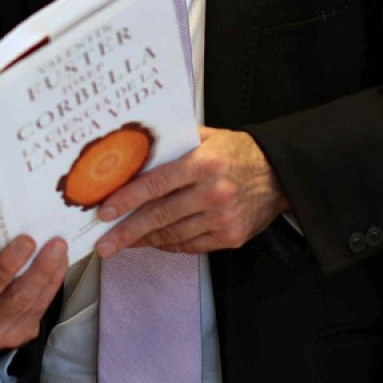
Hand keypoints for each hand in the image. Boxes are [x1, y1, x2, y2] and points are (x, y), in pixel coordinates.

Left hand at [94, 127, 289, 255]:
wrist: (279, 174)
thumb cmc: (238, 152)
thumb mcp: (206, 137)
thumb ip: (173, 144)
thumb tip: (134, 153)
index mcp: (203, 164)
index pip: (155, 185)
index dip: (126, 200)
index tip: (104, 212)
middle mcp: (213, 193)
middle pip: (159, 216)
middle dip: (126, 232)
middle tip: (103, 244)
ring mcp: (222, 219)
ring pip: (172, 235)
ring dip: (144, 239)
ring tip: (124, 242)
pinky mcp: (230, 237)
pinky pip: (190, 245)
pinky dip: (169, 244)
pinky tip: (154, 241)